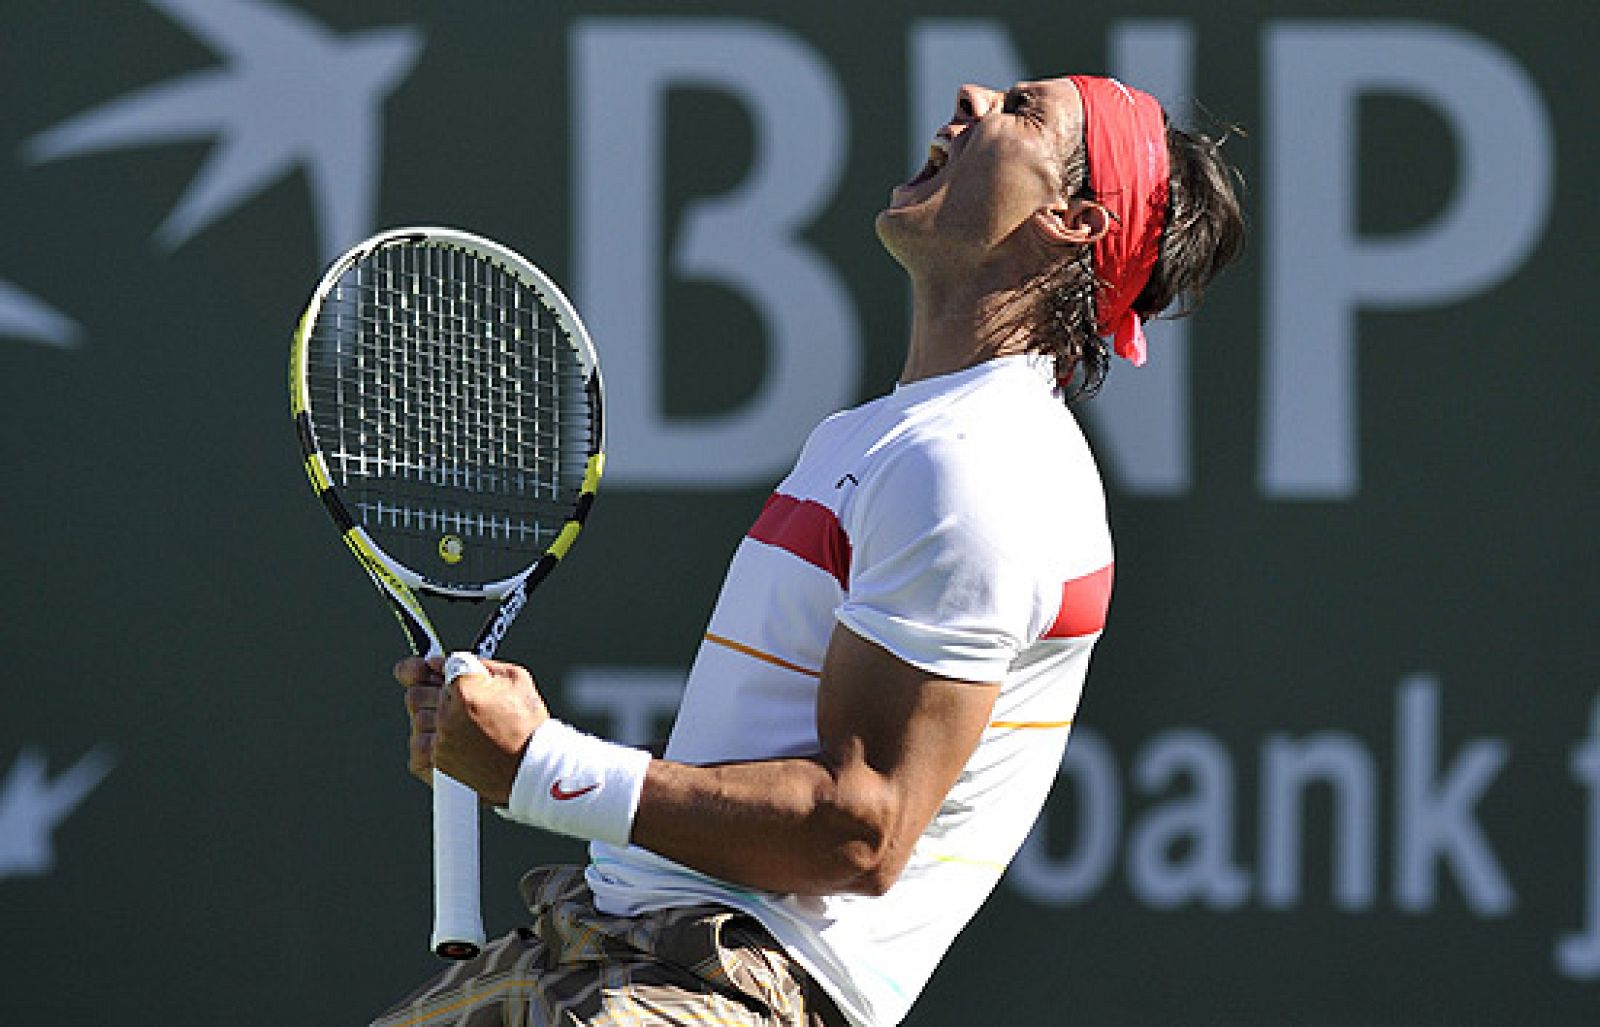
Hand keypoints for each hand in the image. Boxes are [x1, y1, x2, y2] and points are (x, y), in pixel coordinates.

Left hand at [394, 655, 550, 805]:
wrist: (533, 771)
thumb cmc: (529, 728)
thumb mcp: (517, 680)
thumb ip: (482, 664)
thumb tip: (458, 662)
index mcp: (465, 690)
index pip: (442, 668)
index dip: (446, 669)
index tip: (443, 671)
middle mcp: (446, 717)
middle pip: (418, 692)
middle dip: (434, 692)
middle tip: (454, 700)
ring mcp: (439, 743)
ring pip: (416, 719)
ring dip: (432, 718)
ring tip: (459, 725)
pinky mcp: (436, 765)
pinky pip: (416, 746)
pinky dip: (428, 743)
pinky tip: (450, 741)